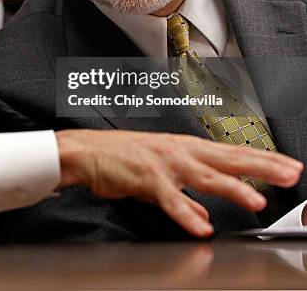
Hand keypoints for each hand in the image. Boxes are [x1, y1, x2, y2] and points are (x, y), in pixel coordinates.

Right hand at [55, 129, 303, 236]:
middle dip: (263, 167)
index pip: (233, 153)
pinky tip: (202, 227)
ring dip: (233, 189)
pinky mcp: (147, 179)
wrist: (90, 150)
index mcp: (188, 148)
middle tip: (291, 174)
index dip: (264, 160)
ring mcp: (166, 164)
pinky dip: (186, 213)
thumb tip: (206, 216)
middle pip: (229, 160)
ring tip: (257, 201)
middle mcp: (182, 152)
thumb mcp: (163, 172)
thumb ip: (188, 194)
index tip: (290, 166)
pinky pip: (170, 199)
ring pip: (205, 176)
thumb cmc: (126, 157)